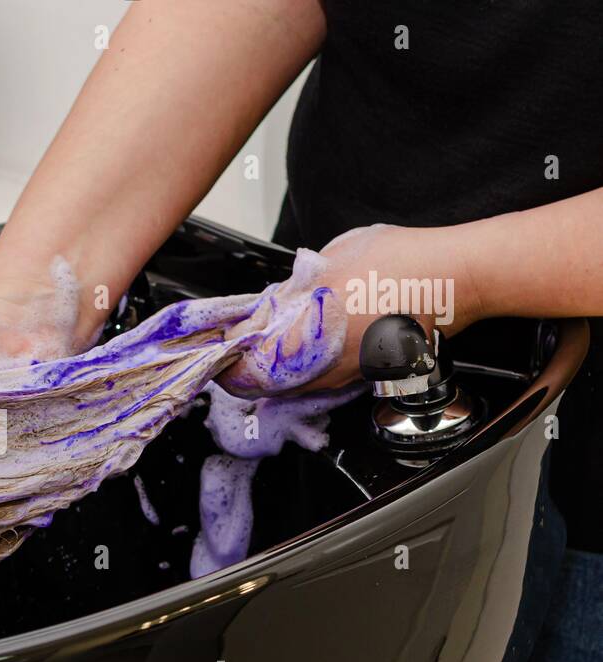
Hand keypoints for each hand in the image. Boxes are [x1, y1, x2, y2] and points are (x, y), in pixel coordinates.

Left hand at [216, 223, 475, 396]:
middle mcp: (322, 372)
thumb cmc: (401, 265)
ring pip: (295, 385)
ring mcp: (347, 377)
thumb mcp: (328, 263)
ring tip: (275, 335)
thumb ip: (292, 290)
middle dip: (247, 364)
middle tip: (240, 341)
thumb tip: (271, 304)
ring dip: (278, 366)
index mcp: (302, 344)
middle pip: (264, 385)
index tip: (214, 346)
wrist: (459, 278)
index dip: (222, 360)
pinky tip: (315, 337)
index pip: (240, 372)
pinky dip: (310, 363)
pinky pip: (325, 378)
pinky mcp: (369, 374)